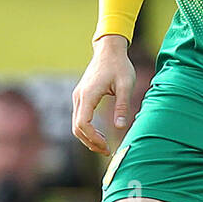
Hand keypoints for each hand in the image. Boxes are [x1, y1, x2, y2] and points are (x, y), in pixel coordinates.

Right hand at [72, 36, 134, 154]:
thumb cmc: (119, 66)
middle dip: (90, 142)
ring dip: (88, 138)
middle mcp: (79, 97)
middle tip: (107, 151)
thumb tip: (120, 127)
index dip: (93, 138)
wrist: (109, 50)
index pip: (83, 124)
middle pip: (77, 128)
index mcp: (88, 94)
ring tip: (105, 146)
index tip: (107, 145)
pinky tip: (101, 135)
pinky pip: (79, 118)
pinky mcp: (81, 97)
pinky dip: (87, 130)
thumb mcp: (126, 85)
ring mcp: (78, 97)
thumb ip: (123, 105)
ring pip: (76, 125)